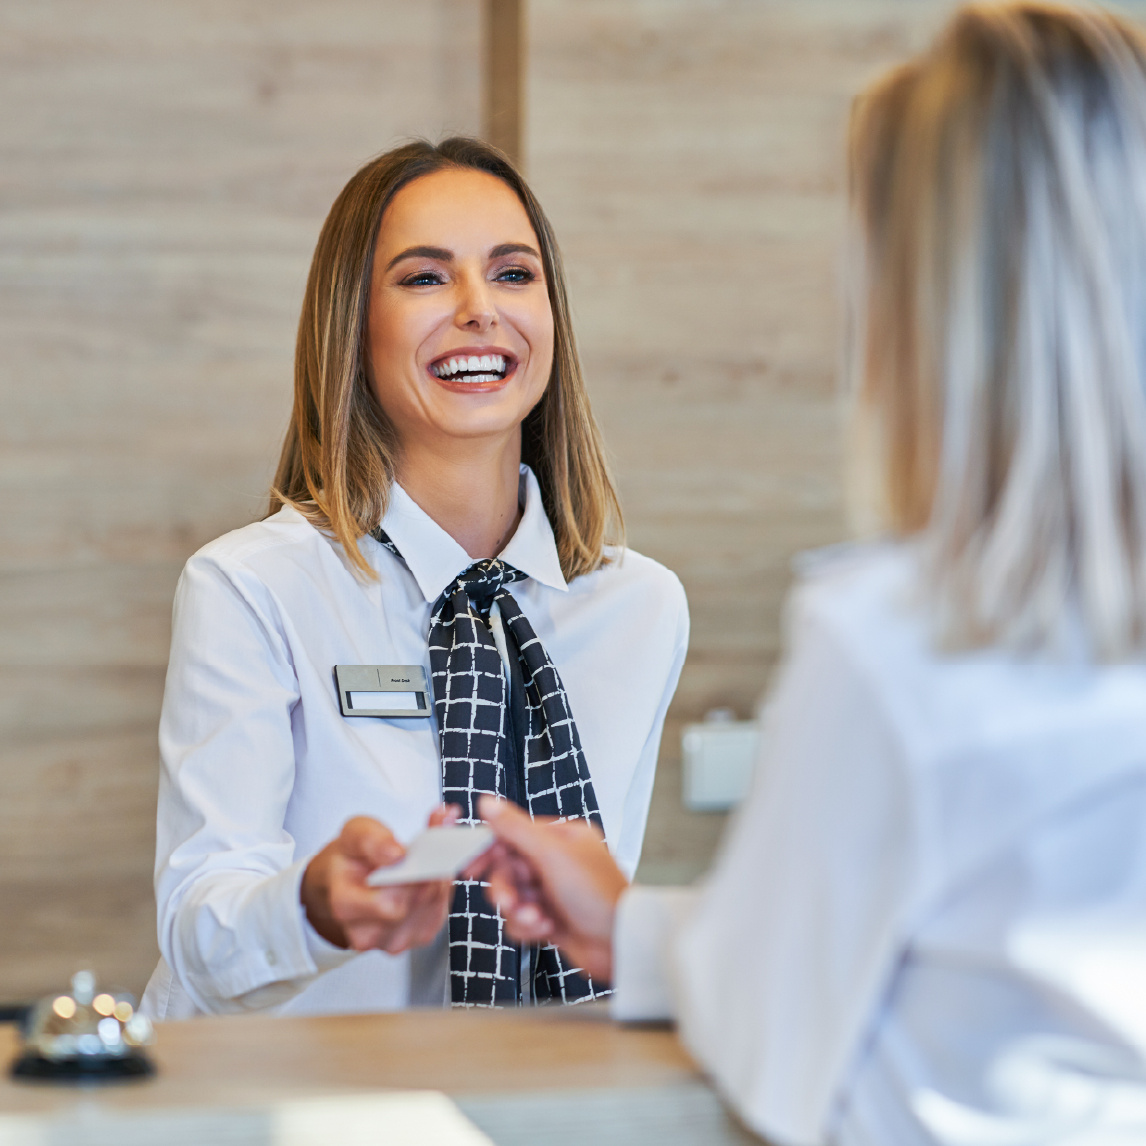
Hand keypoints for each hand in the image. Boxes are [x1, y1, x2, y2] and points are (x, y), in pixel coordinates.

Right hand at [301, 805, 459, 952]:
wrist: (349, 879)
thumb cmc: (353, 856)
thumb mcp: (354, 834)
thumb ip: (372, 840)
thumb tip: (396, 853)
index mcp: (345, 906)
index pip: (384, 903)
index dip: (407, 879)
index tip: (420, 855)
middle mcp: (367, 934)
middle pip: (412, 905)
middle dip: (426, 875)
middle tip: (432, 850)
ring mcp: (393, 942)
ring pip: (431, 909)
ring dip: (437, 882)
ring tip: (429, 860)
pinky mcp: (416, 938)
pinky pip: (439, 914)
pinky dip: (442, 892)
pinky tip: (431, 877)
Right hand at [465, 795, 627, 979]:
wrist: (619, 943)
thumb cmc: (598, 895)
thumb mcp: (552, 854)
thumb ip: (516, 828)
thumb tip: (488, 802)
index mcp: (561, 838)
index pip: (513, 835)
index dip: (490, 850)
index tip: (470, 865)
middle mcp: (557, 862)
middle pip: (508, 869)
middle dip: (506, 888)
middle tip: (509, 901)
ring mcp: (553, 891)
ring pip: (512, 896)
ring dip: (518, 910)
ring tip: (536, 918)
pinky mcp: (550, 918)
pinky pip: (520, 920)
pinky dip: (528, 927)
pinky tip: (546, 929)